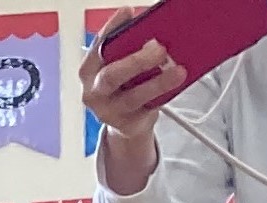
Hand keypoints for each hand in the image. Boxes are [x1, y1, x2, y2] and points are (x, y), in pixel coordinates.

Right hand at [80, 21, 184, 185]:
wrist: (125, 124)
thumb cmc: (122, 88)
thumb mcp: (116, 65)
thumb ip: (124, 49)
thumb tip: (148, 30)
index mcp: (88, 71)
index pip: (98, 46)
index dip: (112, 28)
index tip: (128, 12)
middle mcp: (95, 93)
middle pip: (112, 75)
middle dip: (137, 60)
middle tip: (159, 49)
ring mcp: (110, 113)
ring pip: (134, 96)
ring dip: (158, 82)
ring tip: (178, 71)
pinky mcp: (128, 126)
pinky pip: (148, 109)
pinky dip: (163, 95)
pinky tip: (176, 85)